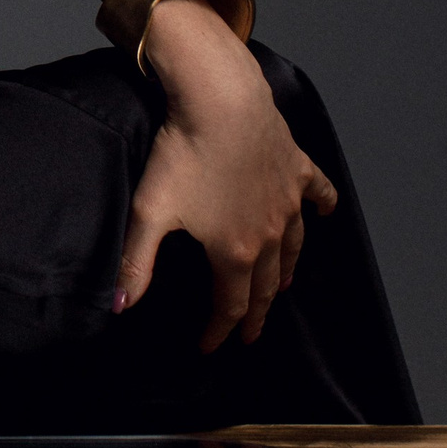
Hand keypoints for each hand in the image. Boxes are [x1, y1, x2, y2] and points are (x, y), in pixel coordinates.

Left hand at [113, 1, 335, 349]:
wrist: (221, 101)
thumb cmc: (183, 153)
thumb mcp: (151, 212)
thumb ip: (136, 264)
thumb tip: (118, 308)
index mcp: (233, 251)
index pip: (230, 306)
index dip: (220, 331)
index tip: (210, 347)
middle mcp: (269, 234)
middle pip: (265, 286)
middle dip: (256, 315)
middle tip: (251, 334)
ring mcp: (287, 202)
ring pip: (294, 249)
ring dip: (287, 272)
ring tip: (283, 288)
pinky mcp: (296, 169)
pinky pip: (318, 194)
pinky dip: (324, 206)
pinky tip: (329, 213)